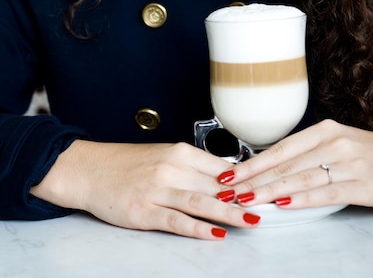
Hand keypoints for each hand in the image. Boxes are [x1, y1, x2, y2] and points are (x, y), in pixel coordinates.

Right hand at [30, 140, 260, 238]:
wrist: (90, 170)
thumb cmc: (128, 163)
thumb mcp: (163, 156)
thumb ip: (193, 167)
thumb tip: (226, 179)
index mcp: (179, 152)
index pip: (221, 167)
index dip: (246, 180)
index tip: (265, 188)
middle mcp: (171, 169)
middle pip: (216, 186)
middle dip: (244, 198)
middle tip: (268, 206)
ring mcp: (157, 191)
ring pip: (202, 202)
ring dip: (230, 213)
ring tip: (252, 220)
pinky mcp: (144, 212)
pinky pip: (177, 221)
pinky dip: (199, 229)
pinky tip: (216, 234)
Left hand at [216, 119, 372, 210]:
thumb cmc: (370, 152)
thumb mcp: (338, 142)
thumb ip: (308, 152)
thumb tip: (272, 165)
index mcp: (324, 130)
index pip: (281, 148)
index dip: (253, 162)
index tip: (230, 173)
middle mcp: (334, 143)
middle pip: (286, 164)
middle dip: (254, 179)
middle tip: (230, 190)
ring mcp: (349, 164)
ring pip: (301, 179)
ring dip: (270, 191)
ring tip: (248, 199)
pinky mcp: (362, 185)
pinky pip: (326, 193)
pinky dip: (302, 199)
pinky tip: (284, 204)